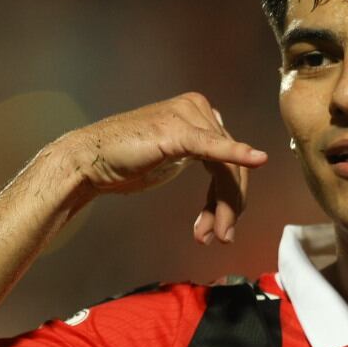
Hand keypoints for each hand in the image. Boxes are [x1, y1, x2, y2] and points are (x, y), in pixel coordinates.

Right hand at [51, 92, 267, 243]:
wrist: (90, 161)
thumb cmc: (126, 161)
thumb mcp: (173, 159)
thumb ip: (203, 158)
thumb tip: (229, 175)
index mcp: (200, 113)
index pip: (229, 160)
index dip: (229, 198)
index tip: (218, 228)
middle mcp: (199, 109)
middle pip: (232, 166)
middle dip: (229, 206)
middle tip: (221, 236)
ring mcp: (189, 117)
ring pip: (225, 168)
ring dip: (223, 206)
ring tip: (213, 234)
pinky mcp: (179, 131)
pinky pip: (213, 147)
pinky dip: (237, 154)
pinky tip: (258, 159)